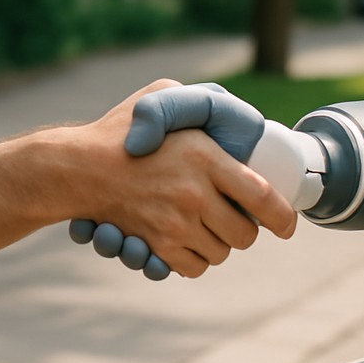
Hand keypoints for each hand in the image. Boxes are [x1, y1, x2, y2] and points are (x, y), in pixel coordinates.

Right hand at [70, 83, 278, 278]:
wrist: (76, 167)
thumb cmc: (121, 128)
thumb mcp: (162, 96)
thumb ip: (202, 101)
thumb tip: (236, 117)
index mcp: (205, 157)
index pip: (263, 197)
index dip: (283, 217)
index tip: (287, 224)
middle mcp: (194, 193)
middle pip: (245, 234)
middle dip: (243, 230)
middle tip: (229, 216)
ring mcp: (174, 224)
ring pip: (220, 253)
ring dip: (215, 243)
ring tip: (199, 222)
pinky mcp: (156, 246)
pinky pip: (193, 267)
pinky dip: (192, 259)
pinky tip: (182, 237)